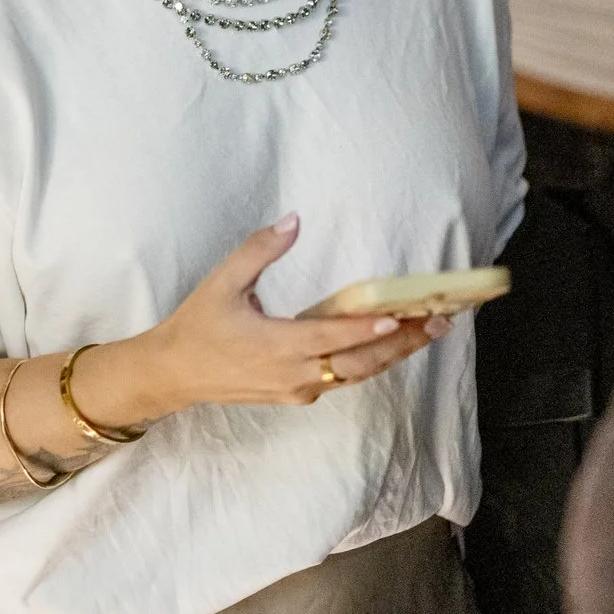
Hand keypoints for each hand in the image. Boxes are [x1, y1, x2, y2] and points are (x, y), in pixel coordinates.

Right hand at [73, 215, 447, 426]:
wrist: (175, 374)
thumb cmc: (198, 324)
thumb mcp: (222, 281)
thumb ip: (260, 249)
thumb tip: (294, 219)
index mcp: (277, 344)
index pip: (334, 337)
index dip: (370, 328)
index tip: (403, 315)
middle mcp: (295, 373)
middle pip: (360, 364)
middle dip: (402, 343)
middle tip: (439, 323)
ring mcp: (298, 388)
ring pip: (356, 375)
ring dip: (393, 354)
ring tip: (427, 332)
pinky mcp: (297, 394)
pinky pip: (342, 379)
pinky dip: (369, 362)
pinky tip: (389, 345)